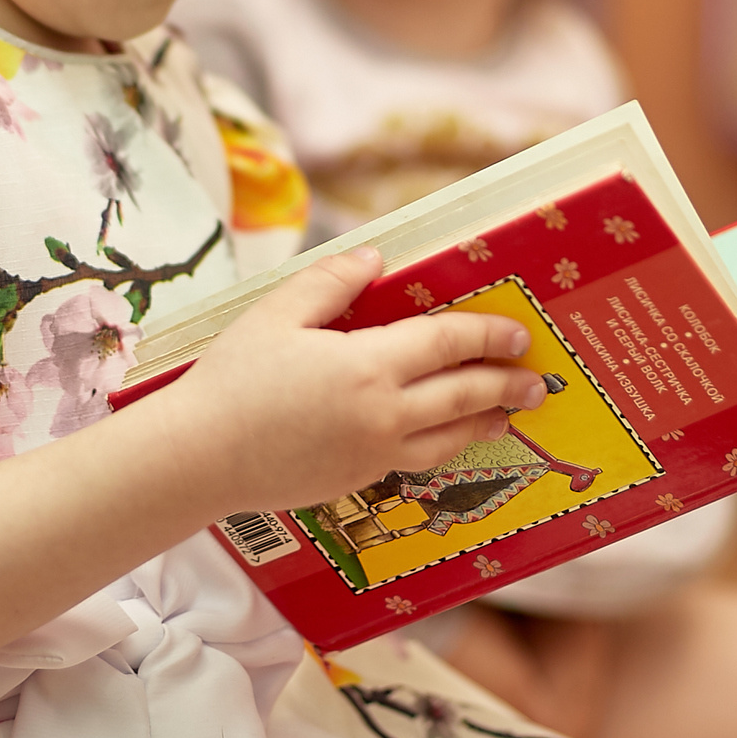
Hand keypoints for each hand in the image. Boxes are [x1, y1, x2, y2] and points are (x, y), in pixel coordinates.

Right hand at [141, 248, 547, 515]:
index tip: (517, 333)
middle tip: (535, 381)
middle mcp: (385, 414)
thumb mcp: (277, 314)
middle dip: (506, 384)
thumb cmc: (233, 379)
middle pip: (465, 394)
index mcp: (369, 365)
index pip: (448, 344)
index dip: (488, 335)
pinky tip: (448, 438)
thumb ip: (332, 282)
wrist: (201, 457)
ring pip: (451, 438)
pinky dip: (446, 446)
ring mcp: (375, 453)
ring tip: (508, 413)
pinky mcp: (360, 480)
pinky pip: (418, 461)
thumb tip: (375, 257)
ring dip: (486, 421)